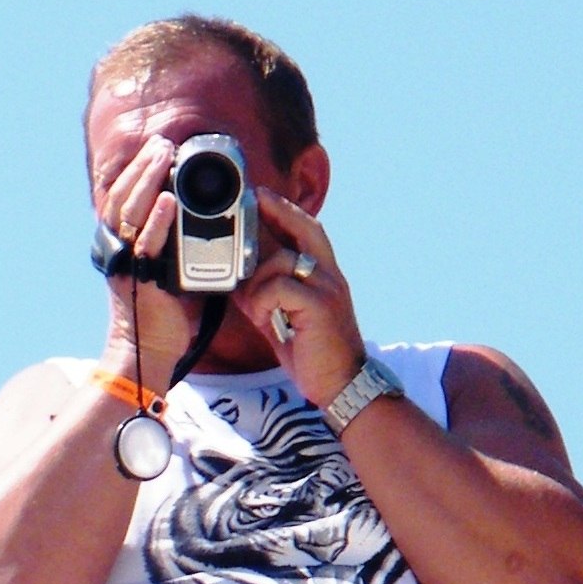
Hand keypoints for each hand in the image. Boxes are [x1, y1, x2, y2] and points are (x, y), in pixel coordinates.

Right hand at [96, 134, 202, 385]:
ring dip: (147, 181)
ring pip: (130, 213)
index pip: (125, 200)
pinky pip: (147, 245)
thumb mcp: (169, 274)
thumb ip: (177, 248)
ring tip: (162, 156)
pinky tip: (167, 200)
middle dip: (142, 167)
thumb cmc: (162, 318)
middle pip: (123, 197)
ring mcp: (126, 263)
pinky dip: (157, 221)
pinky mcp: (140, 280)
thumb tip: (204, 227)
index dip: (138, 173)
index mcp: (123, 247)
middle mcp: (119, 251)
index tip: (158, 151)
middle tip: (161, 144)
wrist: (147, 352)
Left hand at [234, 187, 365, 406]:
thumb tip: (240, 285)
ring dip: (257, 283)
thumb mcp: (287, 321)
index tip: (263, 197)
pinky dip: (261, 302)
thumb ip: (269, 299)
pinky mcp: (319, 306)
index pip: (309, 232)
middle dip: (279, 211)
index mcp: (325, 278)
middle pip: (307, 229)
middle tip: (255, 200)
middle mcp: (330, 277)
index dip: (287, 212)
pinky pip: (278, 288)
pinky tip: (262, 320)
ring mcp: (327, 289)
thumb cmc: (315, 356)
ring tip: (255, 311)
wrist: (342, 385)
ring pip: (282, 262)